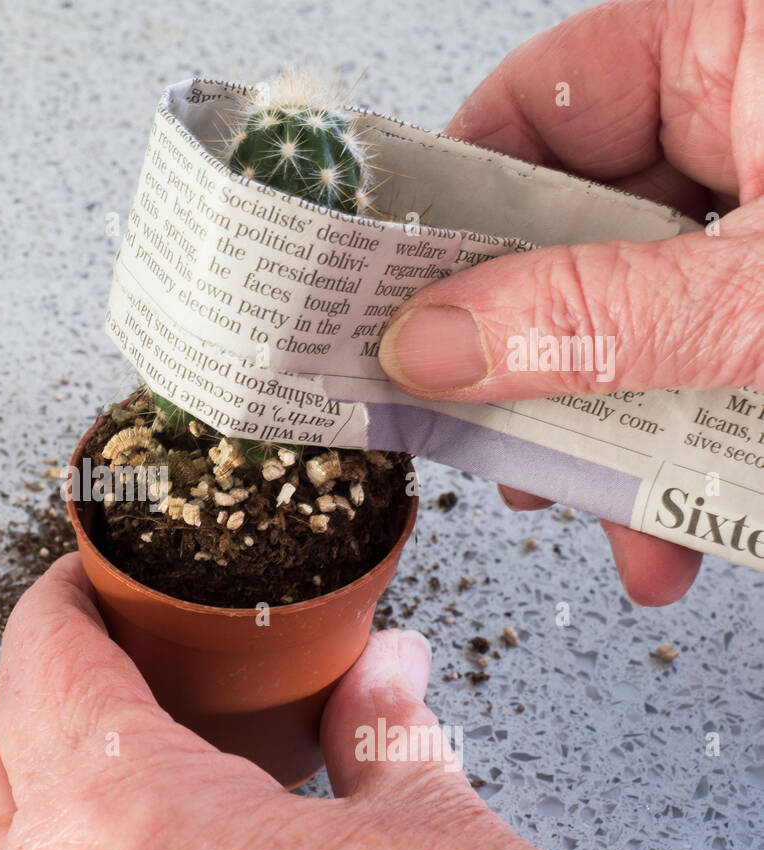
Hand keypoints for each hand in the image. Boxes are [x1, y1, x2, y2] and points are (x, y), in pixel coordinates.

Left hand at [0, 555, 661, 849]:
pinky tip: (170, 842)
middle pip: (0, 748)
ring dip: (59, 772)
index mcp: (132, 831)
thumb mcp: (440, 848)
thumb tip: (383, 671)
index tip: (92, 579)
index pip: (43, 664)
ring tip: (149, 735)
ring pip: (11, 841)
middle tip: (120, 647)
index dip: (65, 599)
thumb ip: (386, 737)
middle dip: (49, 679)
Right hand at [379, 0, 763, 604]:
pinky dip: (698, 452)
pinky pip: (716, 361)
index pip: (535, 102)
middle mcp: (757, 119)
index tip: (391, 301)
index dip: (447, 203)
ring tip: (609, 522)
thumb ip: (598, 315)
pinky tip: (691, 531)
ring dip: (618, 435)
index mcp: (742, 45)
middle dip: (534, 361)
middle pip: (574, 230)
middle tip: (485, 438)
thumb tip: (433, 342)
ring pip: (643, 316)